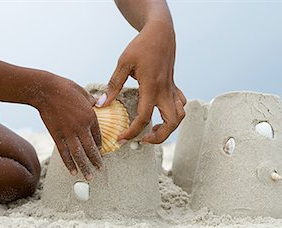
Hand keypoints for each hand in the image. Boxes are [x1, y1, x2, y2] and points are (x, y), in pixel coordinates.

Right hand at [35, 76, 102, 179]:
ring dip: (85, 167)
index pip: (98, 135)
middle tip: (100, 170)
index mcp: (91, 116)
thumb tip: (98, 102)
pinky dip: (69, 163)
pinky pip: (64, 153)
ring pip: (79, 154)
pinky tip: (73, 172)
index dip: (100, 145)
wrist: (44, 89)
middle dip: (97, 161)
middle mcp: (82, 127)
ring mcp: (69, 133)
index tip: (100, 151)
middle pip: (91, 148)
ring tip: (90, 177)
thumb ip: (92, 100)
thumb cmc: (64, 87)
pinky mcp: (56, 136)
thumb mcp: (83, 92)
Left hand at [97, 20, 185, 143]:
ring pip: (180, 116)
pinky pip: (180, 105)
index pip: (144, 117)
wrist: (161, 33)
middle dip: (158, 138)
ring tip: (153, 129)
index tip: (121, 138)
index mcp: (151, 87)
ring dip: (169, 128)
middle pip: (171, 124)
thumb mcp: (123, 63)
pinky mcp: (174, 86)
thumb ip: (113, 85)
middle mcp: (165, 92)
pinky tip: (161, 113)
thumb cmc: (141, 46)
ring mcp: (172, 90)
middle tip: (143, 140)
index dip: (132, 132)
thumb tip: (101, 104)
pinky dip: (174, 114)